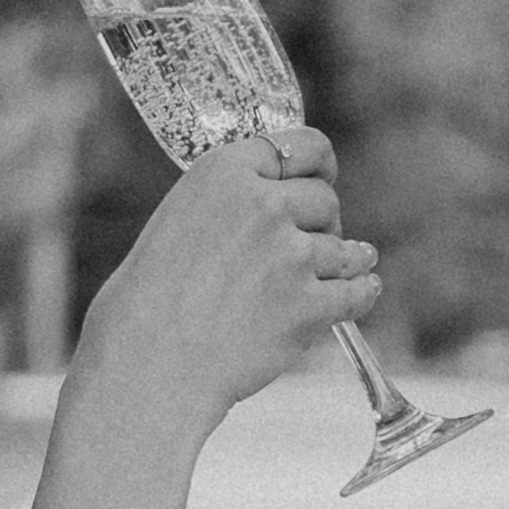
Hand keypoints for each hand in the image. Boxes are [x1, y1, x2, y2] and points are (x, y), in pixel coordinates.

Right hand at [72, 123, 374, 421]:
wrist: (148, 362)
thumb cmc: (151, 298)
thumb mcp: (182, 218)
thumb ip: (233, 200)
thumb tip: (285, 197)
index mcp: (225, 171)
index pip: (303, 147)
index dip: (320, 165)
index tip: (324, 177)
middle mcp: (262, 205)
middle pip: (325, 200)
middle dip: (319, 223)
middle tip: (300, 250)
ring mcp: (289, 255)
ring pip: (346, 249)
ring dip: (343, 262)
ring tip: (331, 276)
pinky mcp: (307, 305)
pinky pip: (357, 292)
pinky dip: (361, 294)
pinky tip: (358, 293)